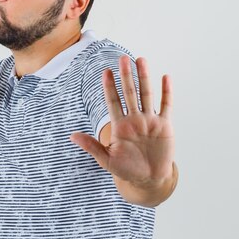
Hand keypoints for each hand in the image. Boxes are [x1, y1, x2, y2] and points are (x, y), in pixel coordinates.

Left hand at [70, 55, 174, 189]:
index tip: (105, 72)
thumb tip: (72, 136)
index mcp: (120, 125)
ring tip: (141, 60)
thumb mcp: (106, 160)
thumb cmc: (127, 169)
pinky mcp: (164, 125)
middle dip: (126, 76)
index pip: (113, 101)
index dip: (109, 87)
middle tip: (123, 58)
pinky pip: (166, 106)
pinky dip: (166, 92)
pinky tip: (165, 77)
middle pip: (129, 93)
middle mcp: (134, 119)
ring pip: (146, 94)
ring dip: (144, 77)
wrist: (148, 179)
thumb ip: (92, 146)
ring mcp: (149, 120)